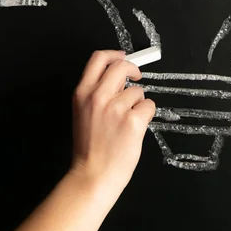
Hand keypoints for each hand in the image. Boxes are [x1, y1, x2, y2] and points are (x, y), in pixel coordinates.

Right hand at [70, 50, 155, 201]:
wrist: (92, 176)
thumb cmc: (90, 148)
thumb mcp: (83, 113)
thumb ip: (98, 92)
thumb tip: (120, 78)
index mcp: (82, 93)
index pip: (98, 59)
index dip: (114, 54)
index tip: (123, 57)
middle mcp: (98, 96)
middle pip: (121, 66)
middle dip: (133, 70)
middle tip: (137, 78)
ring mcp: (116, 108)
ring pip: (138, 92)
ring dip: (138, 103)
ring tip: (127, 122)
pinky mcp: (132, 120)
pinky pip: (148, 106)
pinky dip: (146, 116)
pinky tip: (134, 129)